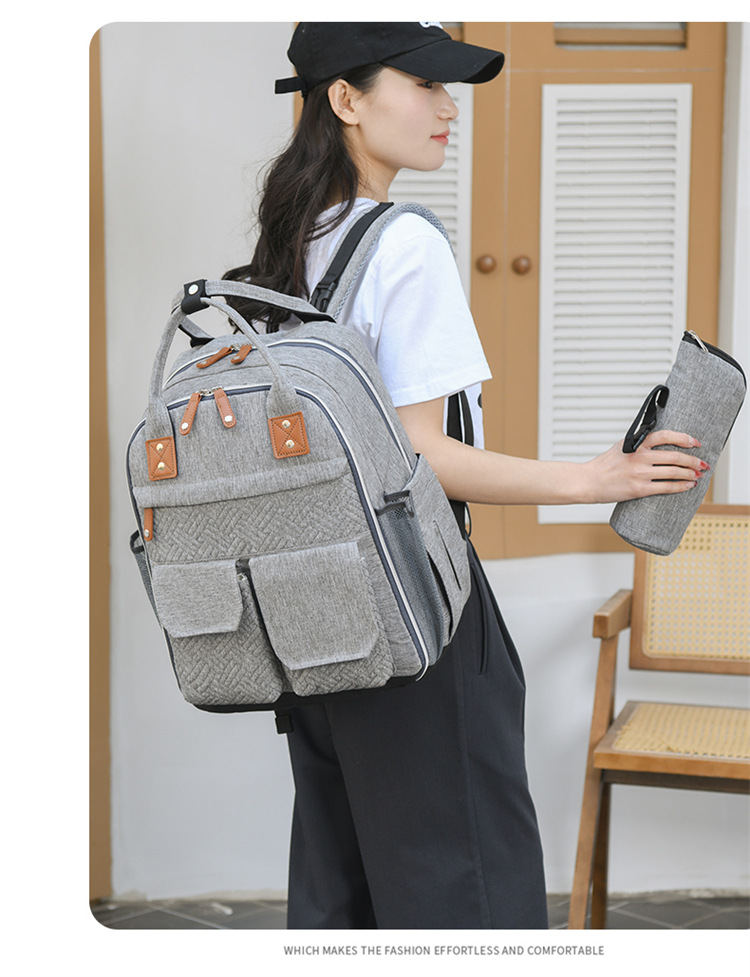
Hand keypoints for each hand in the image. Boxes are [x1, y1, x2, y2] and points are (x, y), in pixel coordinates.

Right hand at [582, 430, 707, 503]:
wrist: (588, 481)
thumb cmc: (604, 465)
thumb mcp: (621, 447)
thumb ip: (639, 444)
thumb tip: (661, 444)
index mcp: (635, 443)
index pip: (665, 435)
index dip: (684, 438)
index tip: (696, 442)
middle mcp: (639, 457)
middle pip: (675, 456)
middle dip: (693, 460)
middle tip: (703, 464)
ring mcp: (640, 473)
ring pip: (674, 472)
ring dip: (690, 474)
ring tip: (697, 475)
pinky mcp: (639, 489)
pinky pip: (666, 487)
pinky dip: (681, 486)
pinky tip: (688, 485)